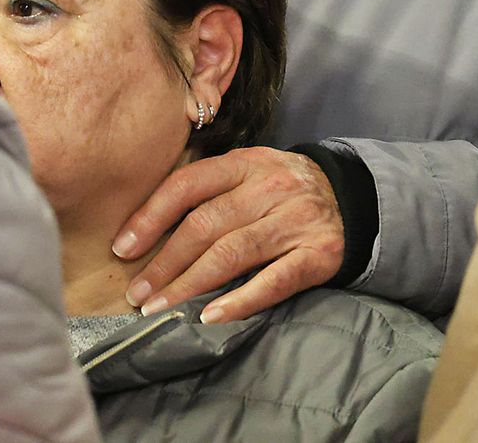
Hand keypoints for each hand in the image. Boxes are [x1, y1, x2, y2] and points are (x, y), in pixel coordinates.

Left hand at [112, 146, 344, 323]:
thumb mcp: (250, 172)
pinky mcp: (319, 254)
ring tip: (159, 308)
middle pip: (205, 225)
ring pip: (232, 253)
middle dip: (164, 262)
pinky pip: (274, 280)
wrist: (354, 198)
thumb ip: (210, 190)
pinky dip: (240, 300)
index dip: (151, 216)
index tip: (123, 247)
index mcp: (245, 162)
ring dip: (189, 285)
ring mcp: (295, 221)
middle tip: (136, 293)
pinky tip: (211, 316)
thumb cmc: (283, 190)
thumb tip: (148, 227)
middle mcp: (270, 188)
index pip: (188, 185)